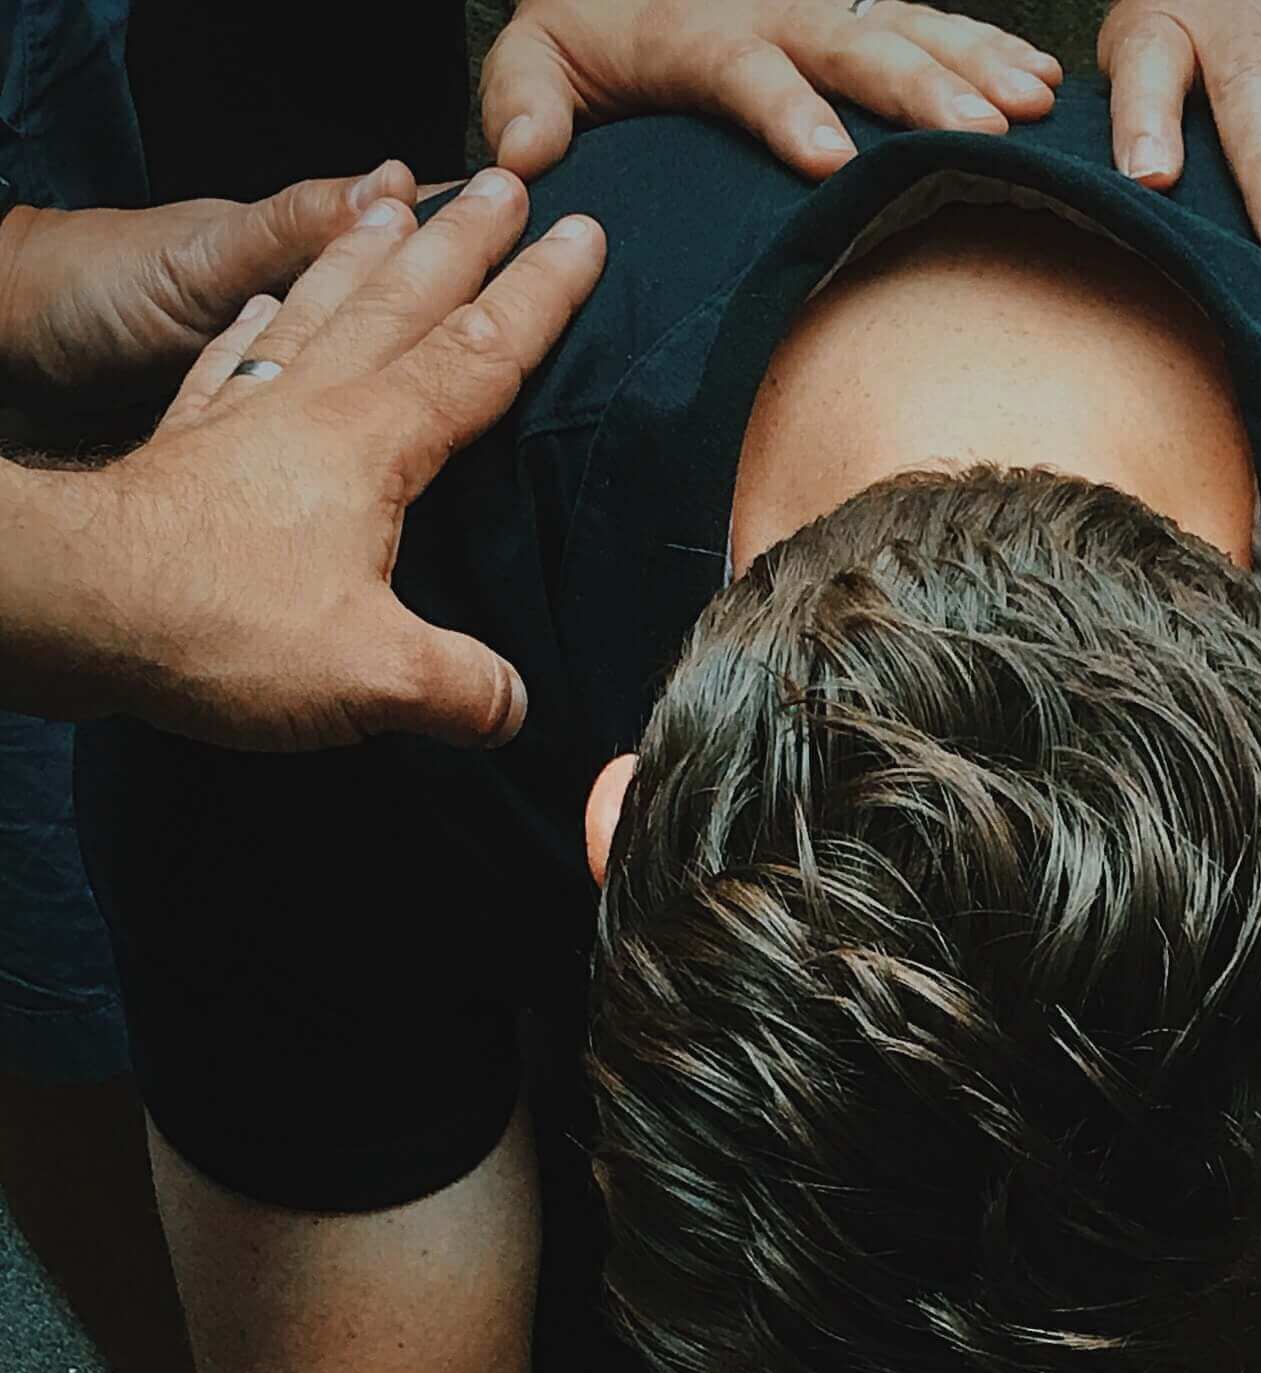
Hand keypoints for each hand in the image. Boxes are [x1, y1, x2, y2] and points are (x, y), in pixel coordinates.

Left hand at [25, 170, 604, 749]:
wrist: (80, 602)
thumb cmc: (225, 625)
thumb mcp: (373, 677)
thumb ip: (460, 687)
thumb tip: (513, 705)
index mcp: (373, 442)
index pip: (477, 355)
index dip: (538, 297)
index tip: (583, 236)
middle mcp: (312, 404)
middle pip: (403, 302)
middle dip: (462, 241)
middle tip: (504, 182)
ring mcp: (245, 412)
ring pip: (319, 307)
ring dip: (366, 254)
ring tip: (396, 203)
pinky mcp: (189, 440)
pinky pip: (234, 356)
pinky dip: (257, 321)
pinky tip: (264, 306)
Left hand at [482, 0, 1061, 179]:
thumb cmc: (583, 26)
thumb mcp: (534, 57)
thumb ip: (522, 101)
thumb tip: (524, 159)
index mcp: (696, 30)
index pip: (746, 67)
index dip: (786, 109)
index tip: (827, 159)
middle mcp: (771, 7)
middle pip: (852, 43)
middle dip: (919, 88)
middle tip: (978, 134)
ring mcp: (820, 4)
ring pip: (905, 26)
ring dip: (973, 65)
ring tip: (1030, 108)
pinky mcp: (853, 8)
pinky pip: (926, 18)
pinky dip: (985, 44)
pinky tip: (1040, 80)